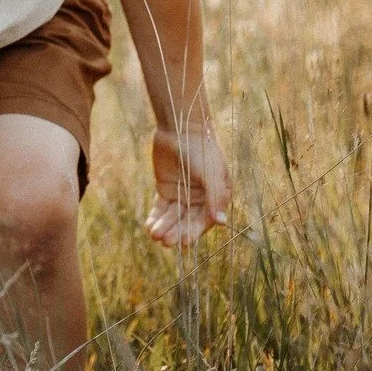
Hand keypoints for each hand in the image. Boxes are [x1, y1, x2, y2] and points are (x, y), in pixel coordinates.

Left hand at [146, 122, 229, 247]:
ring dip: (165, 227)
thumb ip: (215, 197)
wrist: (181, 127)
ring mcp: (182, 195)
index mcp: (216, 198)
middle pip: (187, 221)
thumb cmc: (202, 150)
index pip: (204, 221)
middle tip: (166, 242)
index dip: (194, 232)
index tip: (184, 243)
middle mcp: (200, 200)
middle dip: (177, 232)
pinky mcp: (165, 189)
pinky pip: (161, 208)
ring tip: (155, 235)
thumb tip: (221, 222)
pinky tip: (150, 227)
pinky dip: (156, 217)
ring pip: (173, 217)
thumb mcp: (212, 174)